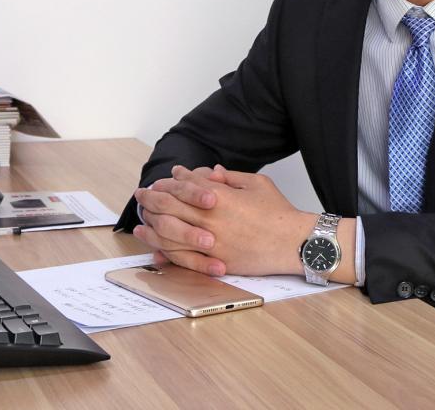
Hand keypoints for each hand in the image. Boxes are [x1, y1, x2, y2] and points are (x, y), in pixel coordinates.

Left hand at [134, 165, 313, 277]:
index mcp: (221, 196)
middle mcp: (211, 218)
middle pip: (171, 206)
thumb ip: (231, 177)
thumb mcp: (258, 183)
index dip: (173, 180)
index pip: (187, 185)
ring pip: (170, 232)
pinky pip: (182, 257)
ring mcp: (211, 242)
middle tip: (142, 194)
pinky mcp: (214, 261)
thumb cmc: (279, 212)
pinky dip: (165, 250)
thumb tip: (212, 172)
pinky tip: (155, 246)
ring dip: (152, 224)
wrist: (292, 242)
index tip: (165, 178)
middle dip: (153, 198)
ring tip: (141, 219)